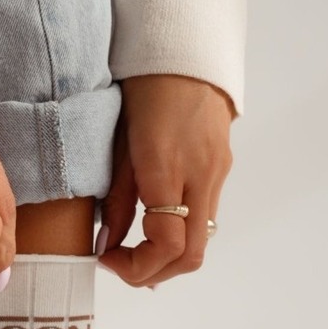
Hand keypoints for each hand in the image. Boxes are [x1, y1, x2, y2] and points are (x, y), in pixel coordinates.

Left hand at [98, 74, 234, 287]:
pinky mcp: (221, 170)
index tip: (106, 259)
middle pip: (190, 256)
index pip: (166, 243)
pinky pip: (204, 219)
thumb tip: (106, 246)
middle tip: (120, 266)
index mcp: (167, 169)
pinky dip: (179, 236)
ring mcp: (216, 175)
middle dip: (152, 273)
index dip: (135, 266)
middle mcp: (200, 177)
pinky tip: (152, 229)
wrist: (182, 56)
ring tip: (132, 251)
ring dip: (166, 258)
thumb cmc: (141, 94)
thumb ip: (115, 201)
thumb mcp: (116, 147)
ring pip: (200, 242)